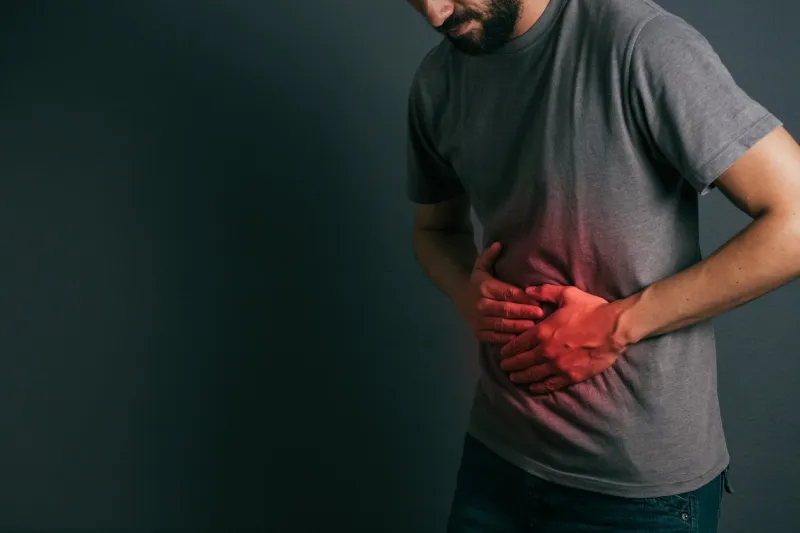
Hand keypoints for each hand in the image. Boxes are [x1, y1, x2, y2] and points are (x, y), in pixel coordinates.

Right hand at [454, 242, 545, 343]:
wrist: (460, 298)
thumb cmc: (478, 282)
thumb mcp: (481, 266)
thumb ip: (490, 256)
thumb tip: (498, 244)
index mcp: (485, 288)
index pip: (508, 293)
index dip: (524, 297)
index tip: (539, 300)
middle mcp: (481, 304)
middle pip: (506, 310)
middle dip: (525, 312)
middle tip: (541, 314)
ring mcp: (479, 320)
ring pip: (502, 325)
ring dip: (519, 327)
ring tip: (534, 327)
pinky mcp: (479, 333)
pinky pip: (495, 337)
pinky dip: (508, 339)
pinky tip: (521, 339)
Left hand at [498, 284, 630, 393]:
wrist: (615, 329)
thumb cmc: (592, 310)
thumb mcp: (567, 294)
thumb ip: (545, 291)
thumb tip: (527, 290)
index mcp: (543, 332)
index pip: (519, 343)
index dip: (508, 349)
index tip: (502, 353)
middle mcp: (547, 351)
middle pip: (523, 361)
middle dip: (511, 364)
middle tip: (503, 366)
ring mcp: (559, 366)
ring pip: (534, 374)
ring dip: (521, 376)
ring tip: (513, 377)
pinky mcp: (571, 376)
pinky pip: (551, 384)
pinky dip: (539, 386)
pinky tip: (533, 387)